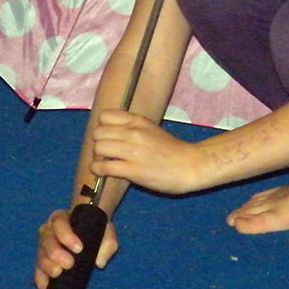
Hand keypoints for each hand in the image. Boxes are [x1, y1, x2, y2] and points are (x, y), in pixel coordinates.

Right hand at [34, 208, 117, 288]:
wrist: (89, 234)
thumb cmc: (95, 230)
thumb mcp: (107, 231)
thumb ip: (108, 242)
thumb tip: (99, 262)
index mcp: (61, 218)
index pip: (59, 222)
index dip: (66, 235)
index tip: (79, 248)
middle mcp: (48, 230)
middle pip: (46, 239)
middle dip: (55, 253)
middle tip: (68, 264)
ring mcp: (43, 246)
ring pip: (40, 254)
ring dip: (47, 266)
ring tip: (58, 274)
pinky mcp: (42, 262)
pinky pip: (37, 270)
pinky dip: (40, 280)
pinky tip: (46, 288)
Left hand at [90, 109, 205, 193]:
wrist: (190, 165)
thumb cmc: (172, 149)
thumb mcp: (152, 129)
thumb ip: (132, 128)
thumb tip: (111, 133)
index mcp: (138, 121)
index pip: (105, 115)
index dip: (103, 127)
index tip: (109, 137)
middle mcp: (133, 132)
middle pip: (98, 132)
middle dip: (99, 143)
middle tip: (107, 153)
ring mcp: (133, 151)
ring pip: (98, 148)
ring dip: (98, 157)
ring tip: (106, 162)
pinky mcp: (132, 170)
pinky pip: (104, 167)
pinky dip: (98, 170)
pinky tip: (103, 173)